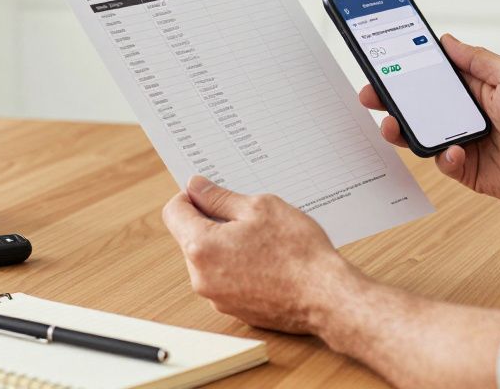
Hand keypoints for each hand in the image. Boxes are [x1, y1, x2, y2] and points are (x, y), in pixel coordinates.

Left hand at [162, 176, 360, 333]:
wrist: (326, 296)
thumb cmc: (297, 251)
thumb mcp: (259, 208)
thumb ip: (220, 198)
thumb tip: (196, 188)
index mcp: (201, 247)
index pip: (174, 212)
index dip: (190, 196)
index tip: (209, 192)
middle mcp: (201, 277)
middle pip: (190, 238)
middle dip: (212, 223)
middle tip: (248, 217)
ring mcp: (217, 298)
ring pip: (210, 260)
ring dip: (227, 246)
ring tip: (264, 241)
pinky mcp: (235, 310)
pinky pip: (226, 280)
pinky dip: (239, 268)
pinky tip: (268, 262)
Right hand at [359, 34, 499, 206]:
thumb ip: (476, 59)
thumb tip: (446, 40)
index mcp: (473, 87)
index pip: (431, 74)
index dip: (406, 68)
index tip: (382, 60)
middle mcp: (463, 113)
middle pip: (417, 104)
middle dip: (390, 99)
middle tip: (370, 94)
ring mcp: (462, 141)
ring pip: (421, 134)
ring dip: (402, 130)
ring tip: (391, 125)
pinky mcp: (465, 168)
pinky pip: (442, 162)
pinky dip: (444, 157)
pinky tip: (456, 152)